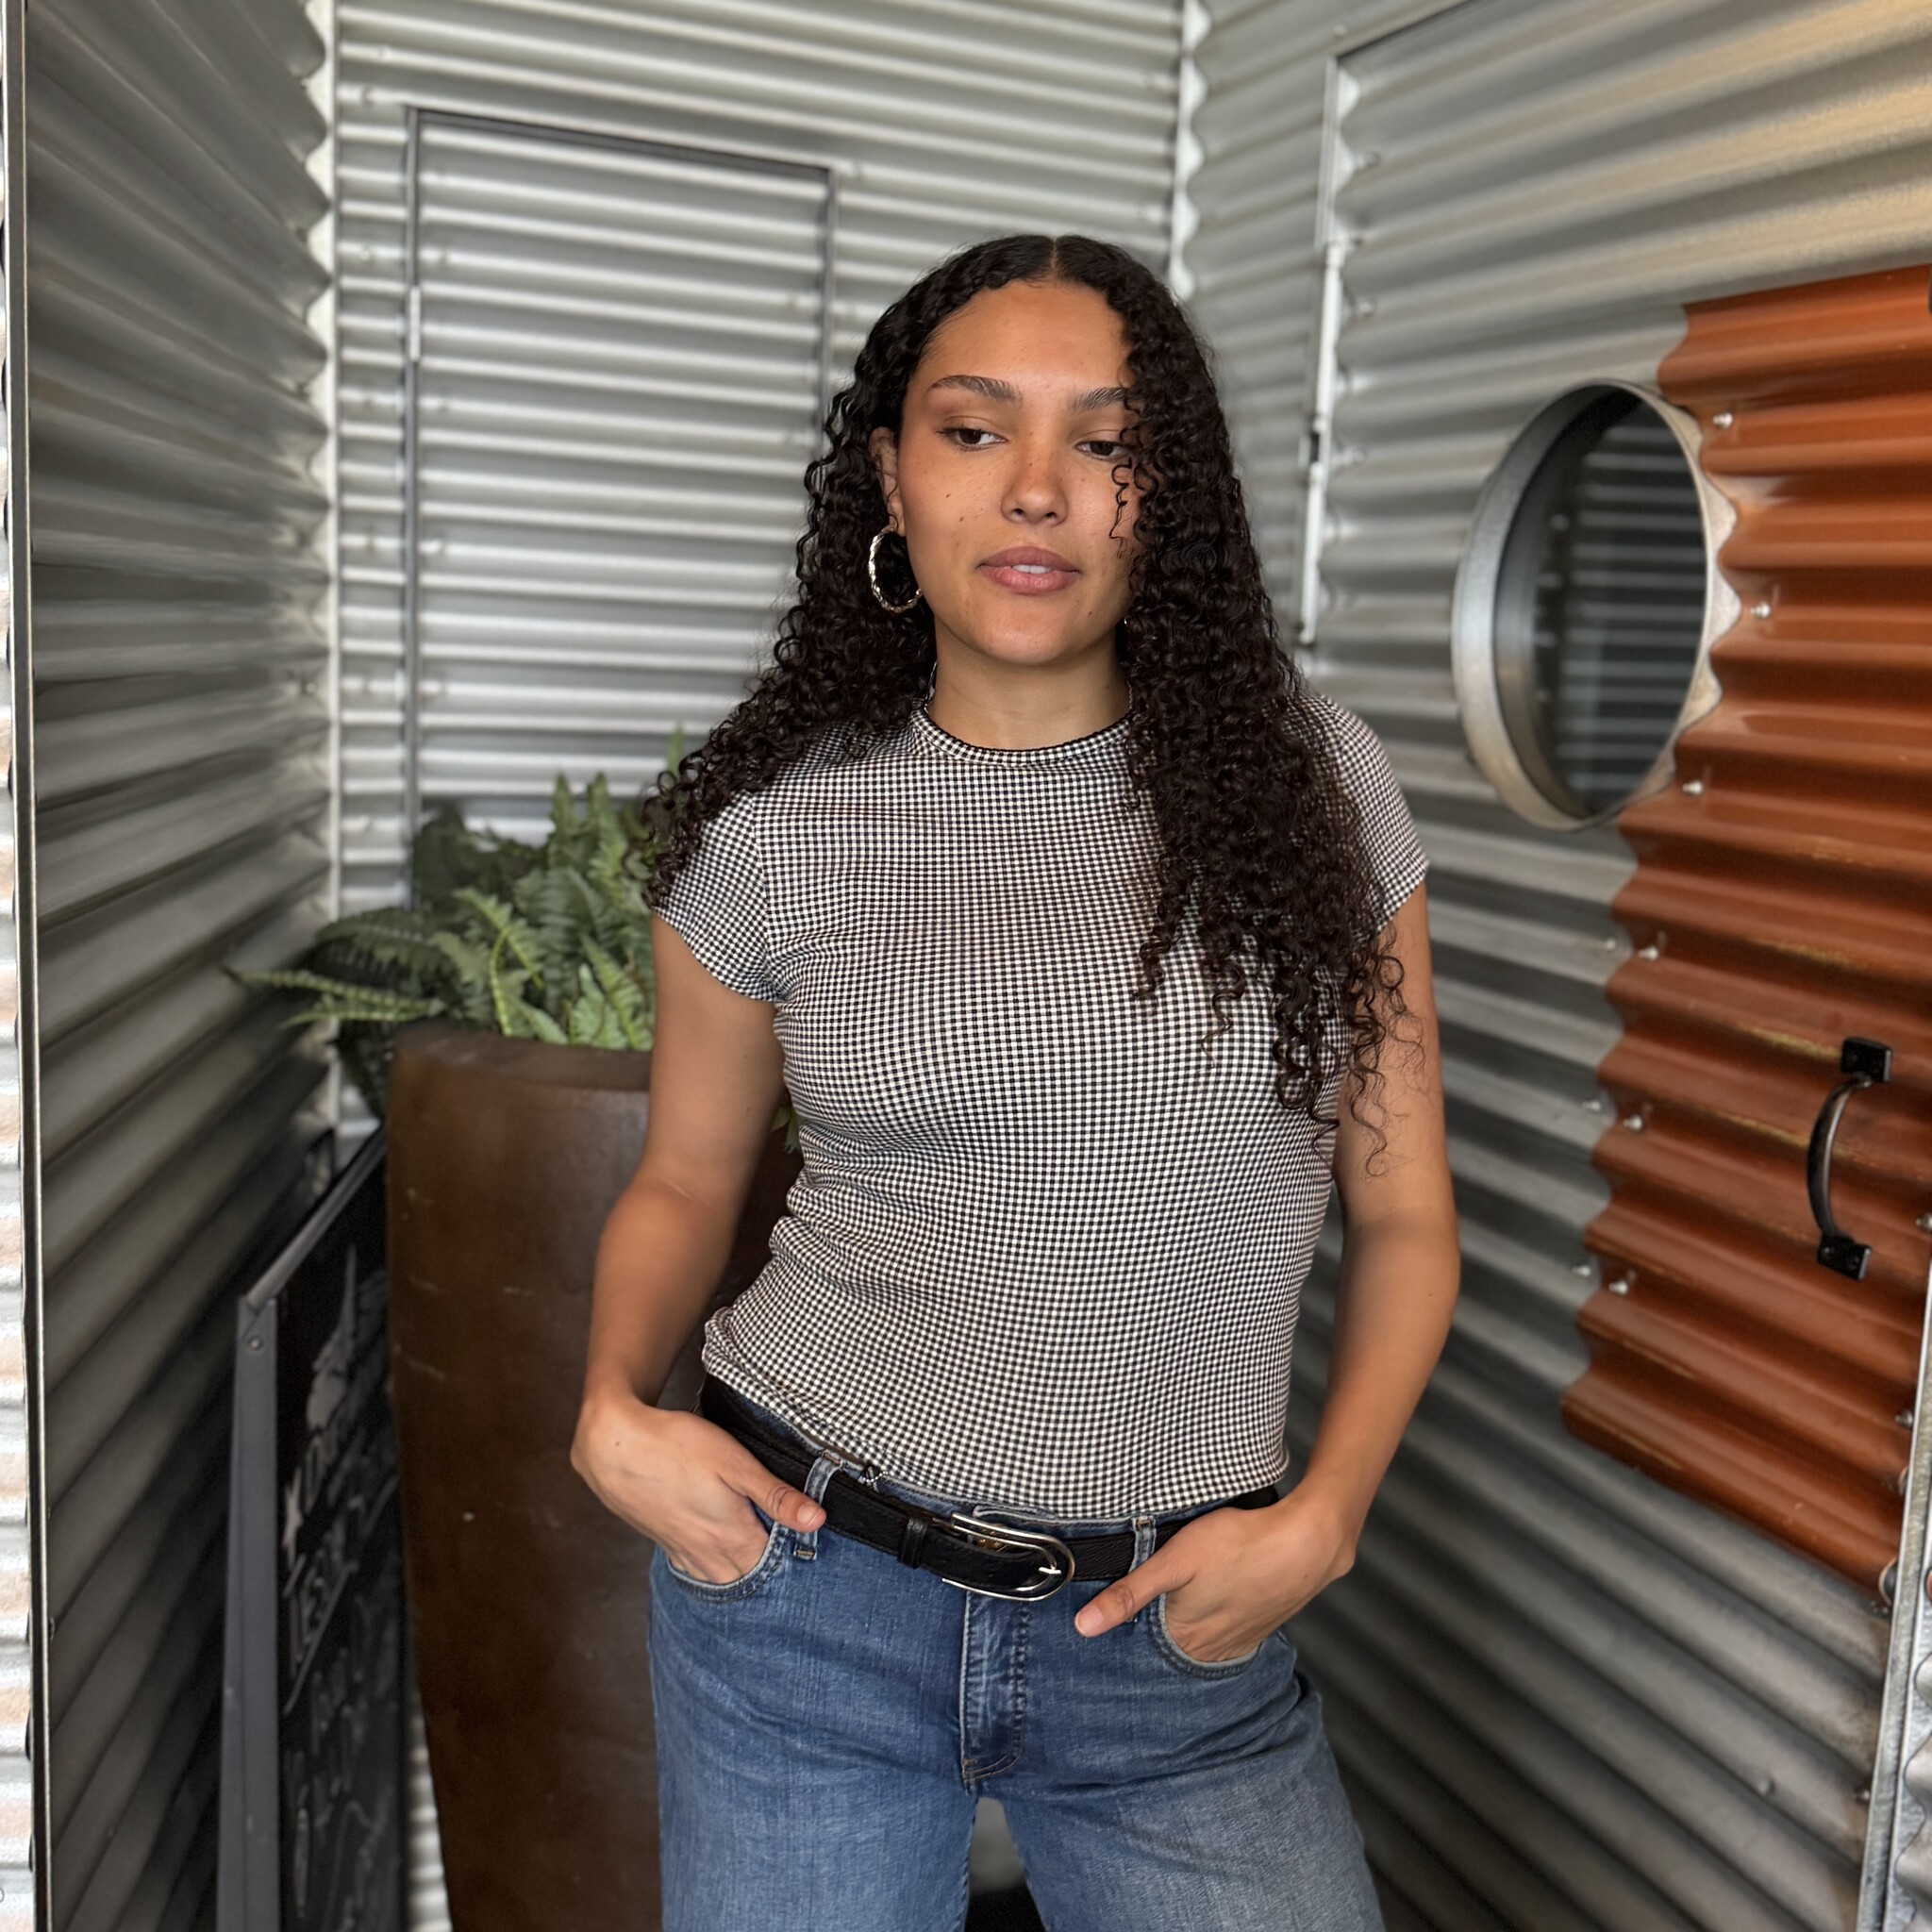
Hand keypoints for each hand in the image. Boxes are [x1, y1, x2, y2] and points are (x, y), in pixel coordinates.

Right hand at [571, 1393, 824, 1584]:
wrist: (612, 1445)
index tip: (811, 1549)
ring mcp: (682, 1551)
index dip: (796, 1559)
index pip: (776, 1566)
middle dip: (771, 1571)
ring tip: (758, 1558)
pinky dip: (713, 1570)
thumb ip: (776, 1496)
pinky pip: (695, 1570)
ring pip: (721, 1578)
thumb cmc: (676, 1447)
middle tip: (791, 1558)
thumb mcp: (735, 1463)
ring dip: (742, 1573)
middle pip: (750, 1577)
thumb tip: (817, 1521)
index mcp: (733, 1536)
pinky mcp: (664, 1542)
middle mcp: (708, 1553)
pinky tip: (717, 1558)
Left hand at [1072, 1488, 1357, 1661]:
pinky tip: (1212, 1601)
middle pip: (1169, 1646)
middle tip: (1140, 1608)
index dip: (1125, 1633)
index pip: (1141, 1649)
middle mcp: (1211, 1650)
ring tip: (1177, 1602)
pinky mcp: (1260, 1626)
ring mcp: (1239, 1640)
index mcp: (1184, 1639)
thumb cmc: (1238, 1544)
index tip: (1107, 1626)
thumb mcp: (1173, 1561)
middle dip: (1153, 1632)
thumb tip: (1083, 1627)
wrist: (1308, 1543)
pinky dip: (1213, 1622)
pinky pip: (1226, 1632)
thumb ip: (1128, 1594)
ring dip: (1185, 1627)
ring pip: (1198, 1640)